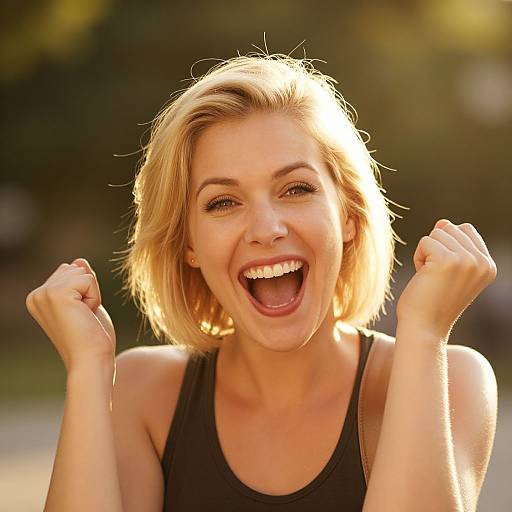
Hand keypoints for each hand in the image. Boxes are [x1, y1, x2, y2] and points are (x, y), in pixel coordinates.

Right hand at [26, 258, 115, 371]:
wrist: (91, 360)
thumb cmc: (91, 337)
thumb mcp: (86, 303)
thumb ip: (80, 281)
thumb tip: (78, 260)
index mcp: (39, 297)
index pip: (71, 271)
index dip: (85, 291)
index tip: (80, 315)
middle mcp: (36, 295)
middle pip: (76, 268)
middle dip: (89, 290)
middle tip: (83, 317)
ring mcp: (44, 294)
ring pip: (82, 273)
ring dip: (93, 294)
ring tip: (84, 317)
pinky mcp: (57, 294)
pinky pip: (88, 279)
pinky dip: (95, 297)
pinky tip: (87, 315)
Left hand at [395, 219, 496, 341]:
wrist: (423, 327)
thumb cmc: (431, 300)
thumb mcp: (448, 269)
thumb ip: (451, 244)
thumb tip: (443, 222)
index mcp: (488, 265)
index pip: (465, 230)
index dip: (446, 246)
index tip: (445, 273)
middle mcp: (482, 262)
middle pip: (450, 228)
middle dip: (435, 249)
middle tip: (436, 277)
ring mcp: (467, 261)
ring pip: (436, 233)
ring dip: (426, 254)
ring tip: (430, 278)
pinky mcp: (448, 261)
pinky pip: (425, 241)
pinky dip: (418, 257)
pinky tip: (423, 277)